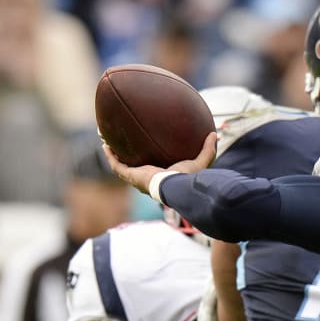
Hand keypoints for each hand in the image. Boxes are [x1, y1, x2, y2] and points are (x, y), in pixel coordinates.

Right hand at [103, 132, 217, 195]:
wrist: (175, 186)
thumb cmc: (187, 178)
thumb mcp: (200, 162)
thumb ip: (208, 149)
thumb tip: (214, 134)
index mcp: (161, 177)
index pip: (154, 168)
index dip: (149, 160)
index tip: (147, 150)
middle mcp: (147, 179)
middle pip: (135, 167)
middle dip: (129, 157)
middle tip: (126, 146)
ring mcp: (136, 178)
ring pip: (122, 165)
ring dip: (115, 155)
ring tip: (109, 142)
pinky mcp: (129, 176)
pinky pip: (116, 164)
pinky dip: (110, 155)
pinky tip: (105, 144)